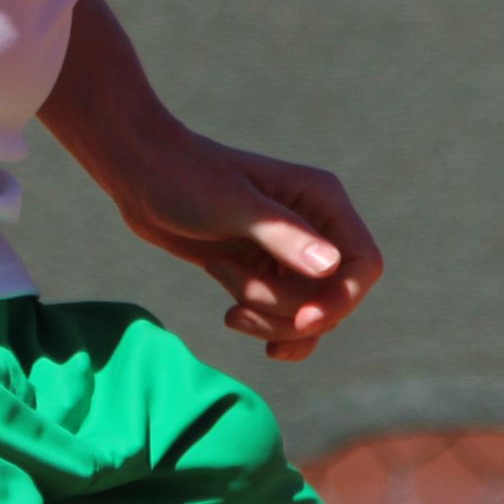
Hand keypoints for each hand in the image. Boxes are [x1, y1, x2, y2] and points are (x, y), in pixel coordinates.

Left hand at [102, 130, 382, 362]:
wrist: (140, 174)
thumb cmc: (185, 178)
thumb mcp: (233, 206)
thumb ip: (283, 235)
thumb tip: (332, 268)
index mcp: (323, 201)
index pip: (363, 265)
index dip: (341, 301)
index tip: (304, 320)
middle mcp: (316, 227)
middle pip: (335, 299)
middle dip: (289, 310)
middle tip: (235, 293)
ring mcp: (291, 252)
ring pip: (307, 313)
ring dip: (267, 316)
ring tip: (221, 283)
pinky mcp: (265, 270)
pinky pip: (287, 317)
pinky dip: (268, 329)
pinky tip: (235, 322)